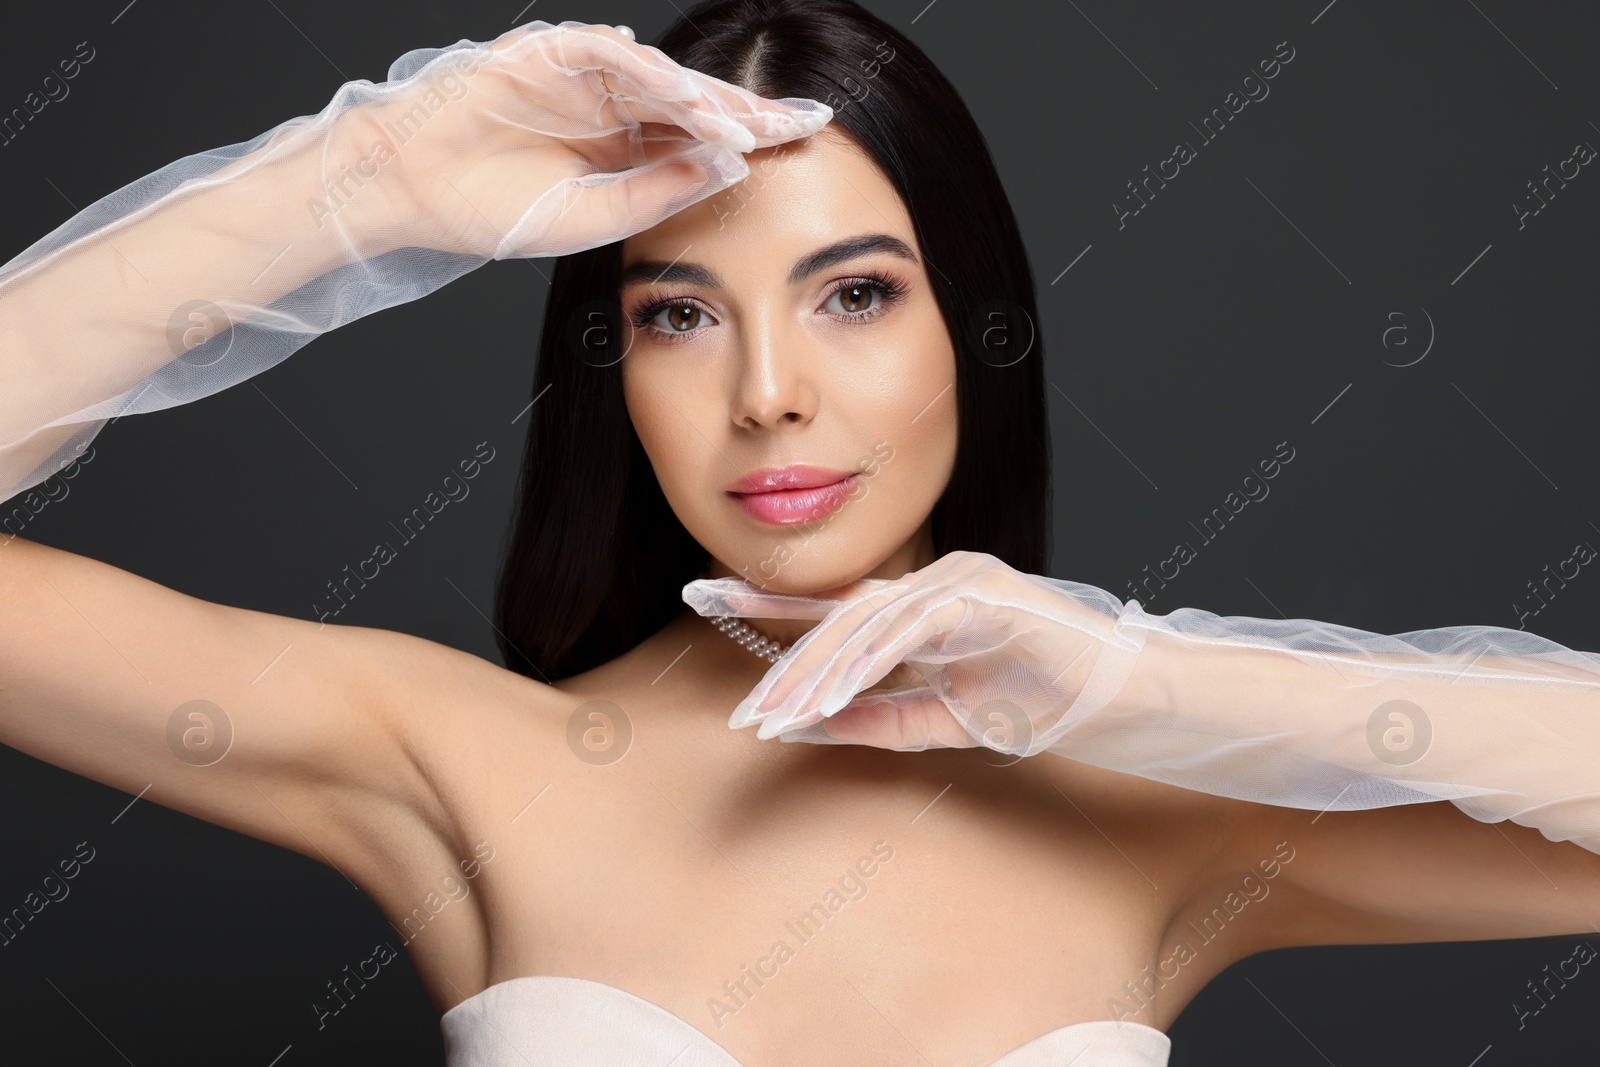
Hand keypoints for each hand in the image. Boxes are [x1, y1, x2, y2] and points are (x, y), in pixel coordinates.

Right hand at [319, 20, 830, 257]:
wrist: (409, 191)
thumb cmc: (491, 210)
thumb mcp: (594, 217)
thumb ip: (660, 191)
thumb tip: (731, 166)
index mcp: (624, 149)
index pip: (701, 139)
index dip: (754, 140)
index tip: (810, 147)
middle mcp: (612, 107)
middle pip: (695, 101)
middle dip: (750, 111)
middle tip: (808, 120)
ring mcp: (581, 78)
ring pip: (659, 76)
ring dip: (705, 99)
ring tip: (748, 126)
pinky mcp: (546, 53)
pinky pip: (608, 54)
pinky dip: (647, 72)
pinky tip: (683, 98)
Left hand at [681, 551, 1149, 752]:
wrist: (1126, 702)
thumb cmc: (1046, 700)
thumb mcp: (946, 718)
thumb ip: (882, 717)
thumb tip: (812, 726)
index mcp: (924, 606)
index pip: (836, 606)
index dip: (769, 602)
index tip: (704, 598)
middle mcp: (935, 583)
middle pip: (840, 618)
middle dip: (783, 657)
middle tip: (741, 704)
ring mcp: (960, 582)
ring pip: (866, 624)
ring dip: (817, 674)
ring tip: (775, 714)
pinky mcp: (984, 596)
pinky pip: (907, 630)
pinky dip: (864, 664)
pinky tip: (829, 695)